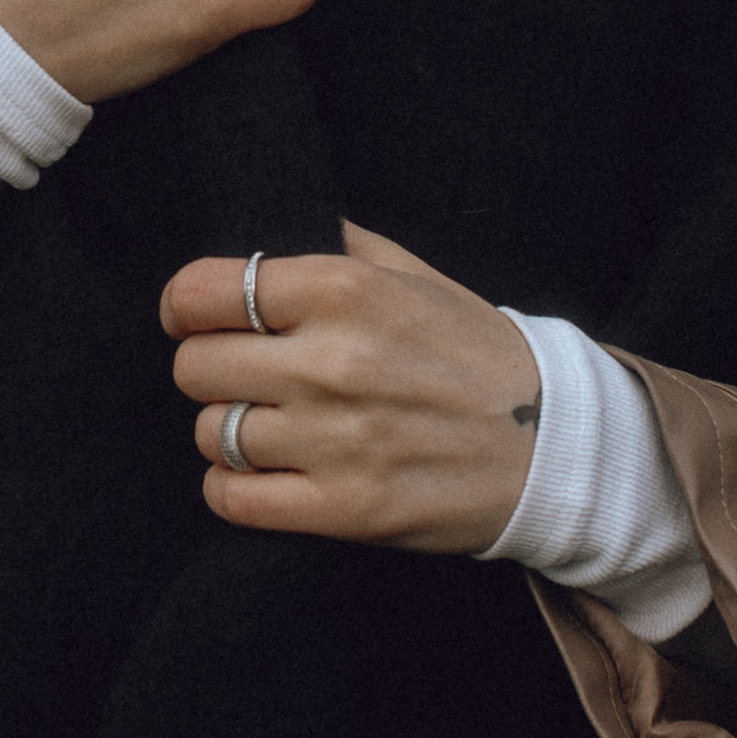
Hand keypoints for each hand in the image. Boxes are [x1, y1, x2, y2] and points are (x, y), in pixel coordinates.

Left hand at [160, 222, 540, 553]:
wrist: (552, 443)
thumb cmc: (471, 348)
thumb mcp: (410, 272)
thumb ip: (334, 243)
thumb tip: (263, 228)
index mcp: (344, 290)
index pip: (203, 291)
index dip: (184, 305)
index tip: (193, 316)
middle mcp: (333, 362)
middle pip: (195, 366)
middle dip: (208, 367)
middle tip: (240, 372)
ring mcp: (338, 441)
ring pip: (211, 433)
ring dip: (226, 428)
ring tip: (264, 422)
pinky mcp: (346, 509)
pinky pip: (233, 498)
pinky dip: (232, 486)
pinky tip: (262, 472)